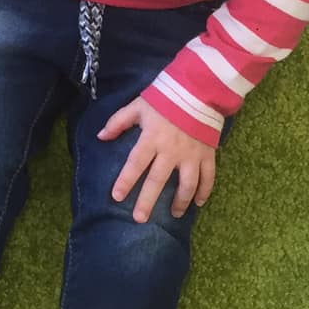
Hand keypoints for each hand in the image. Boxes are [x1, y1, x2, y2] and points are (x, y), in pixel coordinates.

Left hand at [98, 97, 214, 221]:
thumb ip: (118, 122)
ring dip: (180, 201)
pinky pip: (208, 176)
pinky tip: (199, 203)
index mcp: (152, 138)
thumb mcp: (138, 106)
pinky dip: (205, 191)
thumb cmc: (165, 98)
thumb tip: (100, 136)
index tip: (117, 196)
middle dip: (148, 200)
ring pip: (186, 183)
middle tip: (140, 219)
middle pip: (157, 180)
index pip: (135, 163)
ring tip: (174, 214)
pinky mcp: (207, 154)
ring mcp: (191, 154)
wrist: (199, 89)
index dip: (125, 180)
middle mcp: (171, 150)